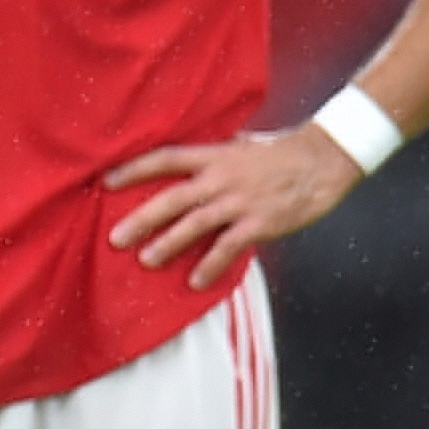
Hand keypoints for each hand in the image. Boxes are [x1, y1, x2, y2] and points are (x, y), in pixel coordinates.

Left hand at [105, 125, 361, 287]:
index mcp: (214, 155)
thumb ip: (213, 155)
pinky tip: (195, 283)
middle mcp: (221, 178)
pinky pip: (227, 248)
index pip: (164, 158)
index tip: (106, 182)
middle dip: (141, 219)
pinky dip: (210, 266)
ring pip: (194, 225)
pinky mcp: (258, 223)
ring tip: (146, 261)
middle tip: (114, 238)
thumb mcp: (240, 145)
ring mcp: (239, 201)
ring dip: (168, 244)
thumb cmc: (279, 153)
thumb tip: (185, 160)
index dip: (134, 169)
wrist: (322, 161)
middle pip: (171, 198)